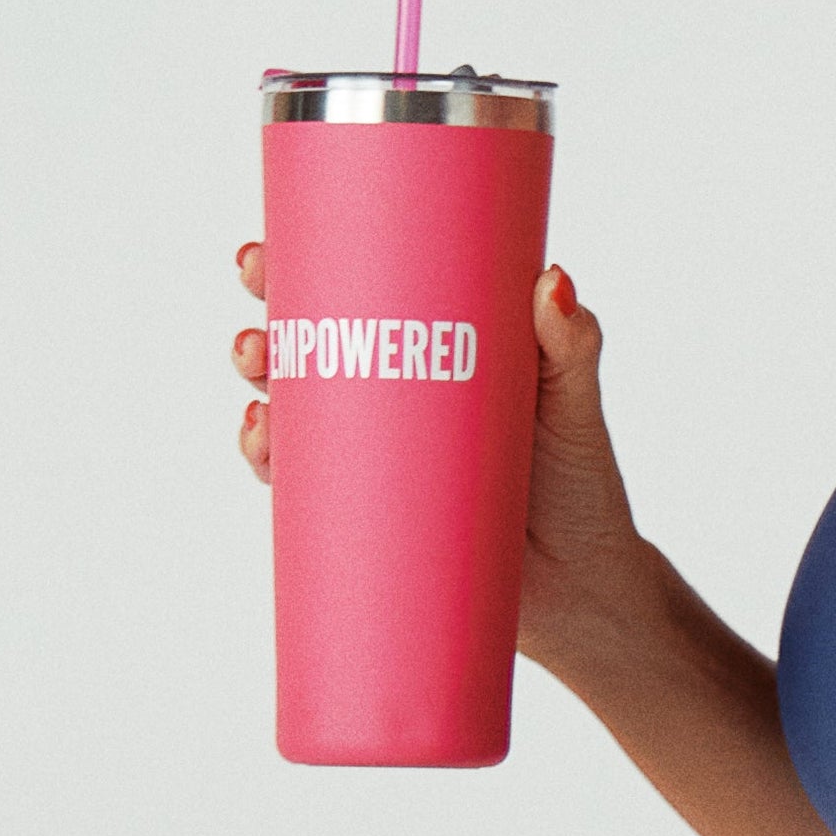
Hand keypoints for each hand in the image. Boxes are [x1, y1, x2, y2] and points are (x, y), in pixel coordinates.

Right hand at [228, 246, 650, 668]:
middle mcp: (392, 397)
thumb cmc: (578, 482)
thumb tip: (551, 280)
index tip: (270, 247)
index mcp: (433, 351)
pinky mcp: (363, 511)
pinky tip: (261, 438)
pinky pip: (297, 480)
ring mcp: (373, 455)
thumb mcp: (574, 403)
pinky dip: (268, 456)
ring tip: (259, 366)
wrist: (578, 587)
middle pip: (308, 345)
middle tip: (258, 299)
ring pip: (291, 408)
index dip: (303, 264)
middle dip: (265, 317)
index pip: (357, 294)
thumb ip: (570, 345)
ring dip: (257, 383)